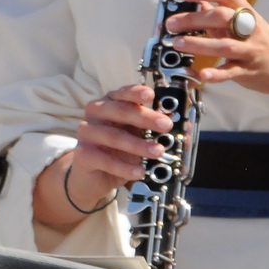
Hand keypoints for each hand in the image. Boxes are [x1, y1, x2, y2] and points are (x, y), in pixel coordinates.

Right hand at [64, 84, 170, 208]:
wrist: (96, 175)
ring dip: (138, 145)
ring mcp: (87, 133)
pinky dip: (124, 166)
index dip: (136, 93)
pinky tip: (139, 171)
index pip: (123, 93)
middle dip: (145, 117)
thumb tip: (185, 130)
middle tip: (166, 125)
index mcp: (111, 104)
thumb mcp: (141, 137)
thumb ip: (159, 132)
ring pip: (113, 136)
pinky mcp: (82, 154)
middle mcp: (96, 114)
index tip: (151, 95)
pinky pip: (104, 159)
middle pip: (118, 111)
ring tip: (158, 152)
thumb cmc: (121, 151)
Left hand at [165, 0, 268, 92]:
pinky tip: (201, 74)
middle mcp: (248, 28)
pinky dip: (216, 73)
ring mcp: (249, 50)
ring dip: (199, 44)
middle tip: (171, 24)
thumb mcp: (238, 22)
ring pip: (225, 45)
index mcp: (244, 12)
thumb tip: (190, 1)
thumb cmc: (253, 39)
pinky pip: (230, 71)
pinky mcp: (247, 70)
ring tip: (177, 44)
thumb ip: (214, 14)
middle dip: (194, 19)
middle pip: (222, 17)